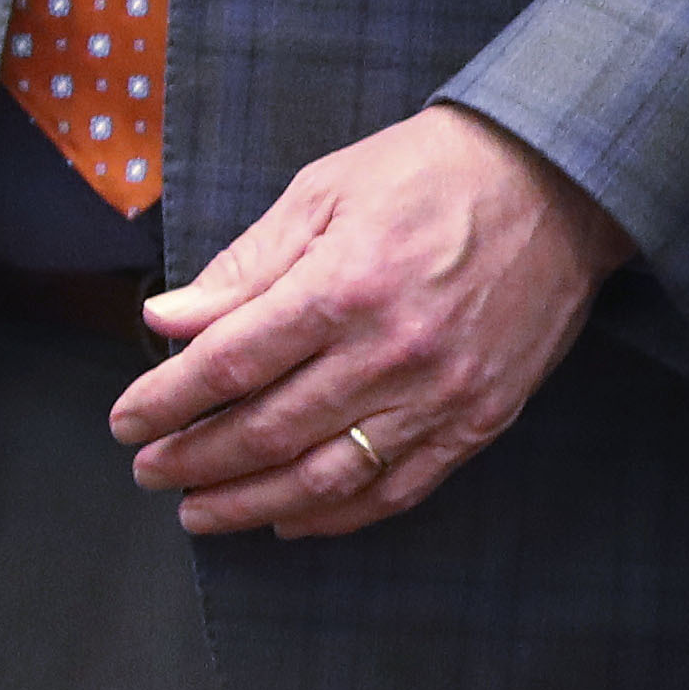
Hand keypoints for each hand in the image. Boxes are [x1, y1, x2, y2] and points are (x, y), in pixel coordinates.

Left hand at [109, 105, 625, 538]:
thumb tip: (166, 320)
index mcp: (345, 284)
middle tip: (150, 471)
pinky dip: (334, 516)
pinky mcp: (479, 417)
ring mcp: (440, 393)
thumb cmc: (435, 172)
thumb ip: (247, 266)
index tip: (126, 420)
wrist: (562, 181)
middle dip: (192, 459)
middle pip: (265, 432)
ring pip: (323, 478)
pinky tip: (288, 517)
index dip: (165, 401)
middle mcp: (390, 351)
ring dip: (247, 502)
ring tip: (198, 511)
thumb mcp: (327, 191)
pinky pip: (395, 489)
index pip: (228, 365)